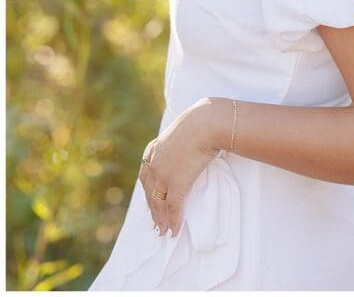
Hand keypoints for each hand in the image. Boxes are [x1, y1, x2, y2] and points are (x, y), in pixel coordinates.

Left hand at [137, 98, 223, 237]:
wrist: (207, 123)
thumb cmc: (203, 122)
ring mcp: (162, 174)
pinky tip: (174, 230)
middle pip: (149, 193)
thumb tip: (194, 141)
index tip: (151, 204)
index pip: (146, 177)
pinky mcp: (175, 183)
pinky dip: (173, 220)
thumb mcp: (185, 130)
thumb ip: (182, 140)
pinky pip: (172, 207)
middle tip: (156, 224)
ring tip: (164, 231)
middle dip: (153, 210)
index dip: (149, 193)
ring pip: (158, 203)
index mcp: (154, 149)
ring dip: (161, 219)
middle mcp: (153, 163)